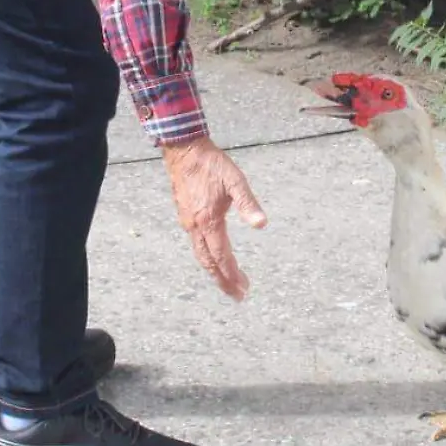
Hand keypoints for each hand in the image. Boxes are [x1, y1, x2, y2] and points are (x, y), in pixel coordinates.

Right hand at [162, 136, 267, 299]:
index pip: (221, 256)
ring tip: (226, 282)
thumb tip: (262, 224)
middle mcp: (195, 226)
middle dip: (222, 280)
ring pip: (200, 254)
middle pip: (208, 262)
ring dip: (214, 270)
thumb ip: (248, 204)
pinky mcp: (185, 215)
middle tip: (237, 295)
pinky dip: (206, 257)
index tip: (242, 289)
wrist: (184, 150)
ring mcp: (188, 222)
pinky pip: (196, 244)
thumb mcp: (235, 181)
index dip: (232, 274)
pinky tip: (213, 256)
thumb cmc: (211, 164)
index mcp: (208, 221)